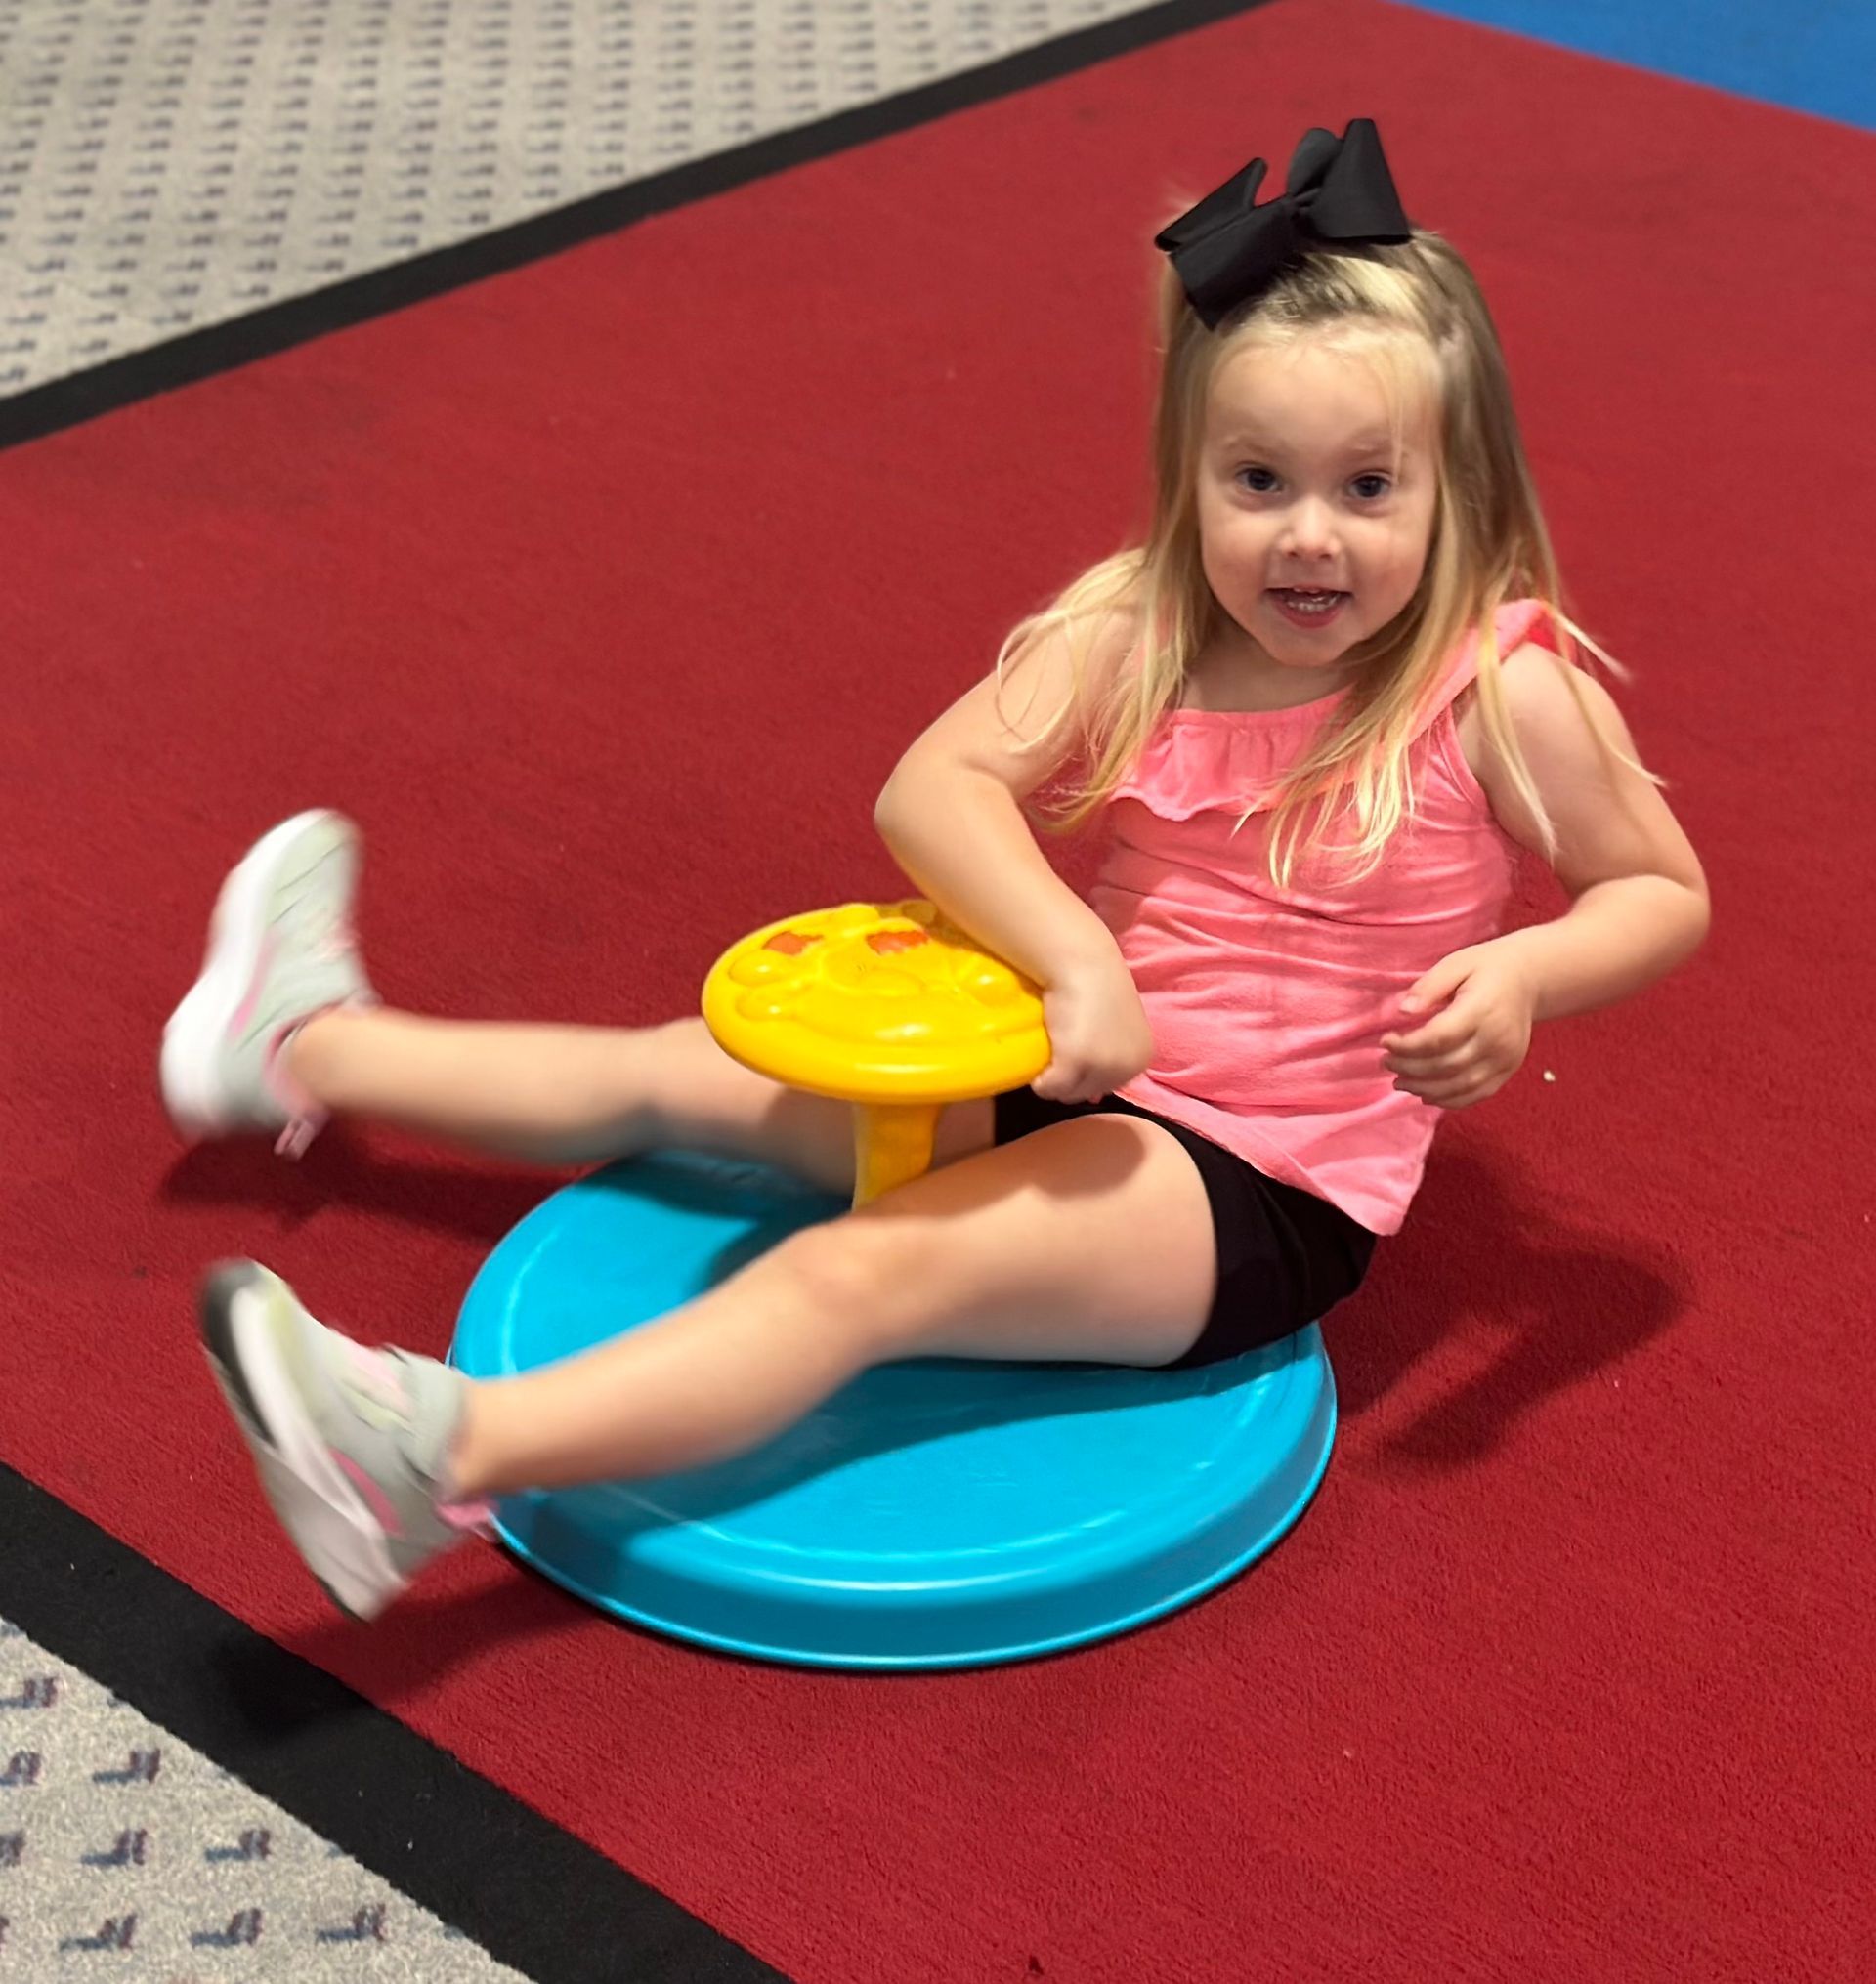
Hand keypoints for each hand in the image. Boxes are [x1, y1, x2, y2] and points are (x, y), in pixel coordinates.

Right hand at [1033, 959, 1154, 1103]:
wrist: (1079, 960)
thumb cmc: (1094, 983)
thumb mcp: (1114, 1024)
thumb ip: (1110, 1054)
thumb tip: (1094, 1097)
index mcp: (1141, 1057)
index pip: (1107, 1085)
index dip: (1085, 1071)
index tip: (1072, 1048)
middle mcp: (1128, 1066)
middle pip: (1088, 1093)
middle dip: (1069, 1078)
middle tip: (1057, 1047)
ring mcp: (1103, 1066)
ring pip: (1068, 1093)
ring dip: (1054, 1078)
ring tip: (1049, 1049)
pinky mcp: (1076, 1062)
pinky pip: (1050, 1087)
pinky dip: (1040, 1080)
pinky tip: (1037, 1062)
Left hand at [1381, 943, 1536, 1109]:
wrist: (1529, 979)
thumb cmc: (1486, 969)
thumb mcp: (1456, 964)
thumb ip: (1428, 986)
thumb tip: (1402, 1011)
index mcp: (1482, 1009)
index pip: (1439, 1038)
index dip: (1407, 1046)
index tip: (1385, 1041)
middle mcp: (1497, 1038)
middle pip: (1446, 1065)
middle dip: (1410, 1068)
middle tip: (1386, 1062)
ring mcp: (1506, 1058)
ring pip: (1460, 1086)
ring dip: (1424, 1089)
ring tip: (1400, 1082)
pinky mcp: (1509, 1069)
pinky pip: (1477, 1094)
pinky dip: (1449, 1100)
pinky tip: (1426, 1095)